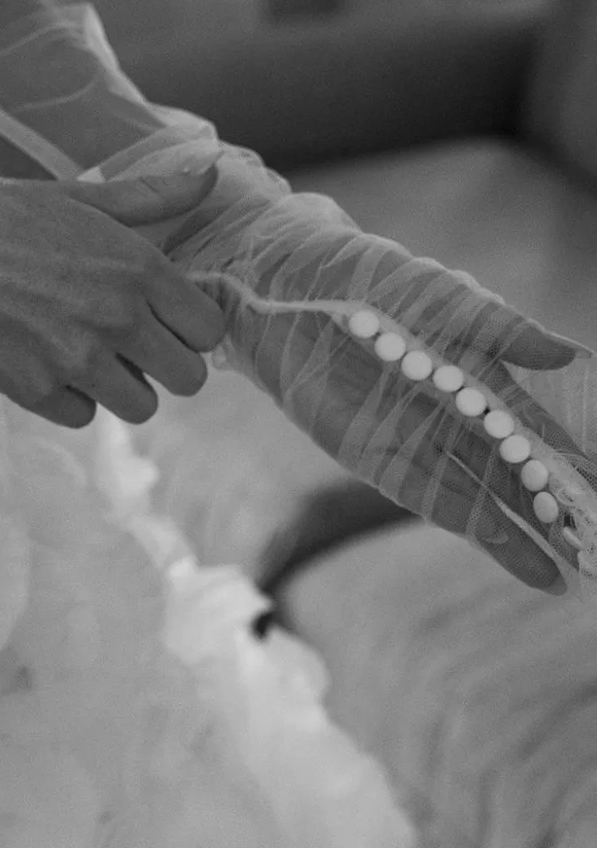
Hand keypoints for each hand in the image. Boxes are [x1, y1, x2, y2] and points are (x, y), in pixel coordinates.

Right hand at [0, 170, 223, 426]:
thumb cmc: (5, 215)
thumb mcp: (84, 196)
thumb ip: (155, 196)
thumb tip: (214, 175)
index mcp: (139, 270)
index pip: (209, 330)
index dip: (193, 328)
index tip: (170, 320)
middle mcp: (117, 320)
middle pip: (189, 379)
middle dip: (168, 365)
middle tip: (138, 346)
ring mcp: (77, 362)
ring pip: (142, 407)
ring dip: (124, 387)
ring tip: (90, 353)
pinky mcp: (37, 393)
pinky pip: (85, 416)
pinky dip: (72, 398)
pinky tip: (48, 362)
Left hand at [166, 192, 592, 592]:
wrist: (281, 286)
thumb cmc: (363, 276)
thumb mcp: (438, 295)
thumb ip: (498, 327)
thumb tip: (569, 358)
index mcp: (475, 371)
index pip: (536, 427)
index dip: (572, 460)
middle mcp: (451, 413)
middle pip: (515, 472)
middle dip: (557, 510)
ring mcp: (415, 439)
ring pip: (483, 495)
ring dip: (525, 534)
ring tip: (570, 571)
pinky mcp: (374, 457)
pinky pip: (433, 499)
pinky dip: (478, 528)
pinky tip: (520, 557)